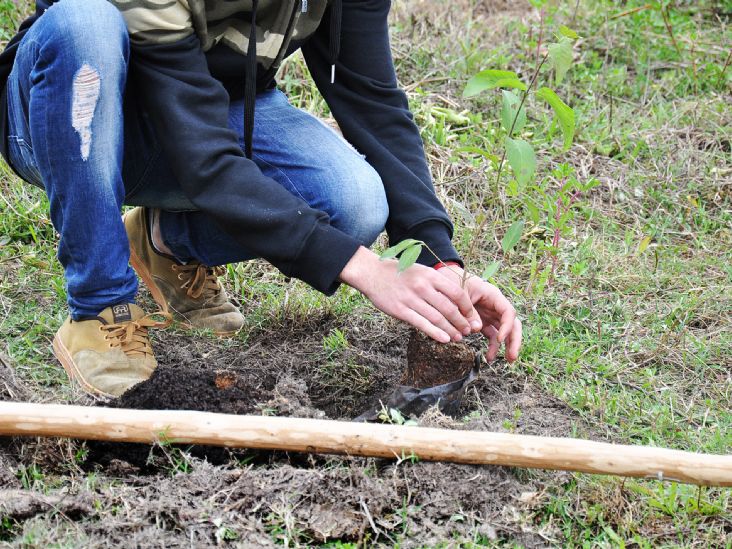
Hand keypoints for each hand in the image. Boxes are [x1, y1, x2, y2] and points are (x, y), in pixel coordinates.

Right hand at [339, 247, 481, 342]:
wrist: (373, 273)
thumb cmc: (399, 273)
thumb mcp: (421, 271)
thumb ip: (437, 284)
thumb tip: (455, 300)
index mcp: (430, 275)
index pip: (456, 293)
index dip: (467, 307)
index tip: (472, 316)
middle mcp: (422, 287)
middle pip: (449, 308)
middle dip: (461, 322)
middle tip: (468, 331)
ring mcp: (411, 299)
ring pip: (437, 319)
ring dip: (450, 330)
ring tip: (458, 338)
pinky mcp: (400, 310)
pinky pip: (422, 324)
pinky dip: (435, 333)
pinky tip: (444, 339)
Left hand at [436, 265, 521, 361]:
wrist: (450, 280)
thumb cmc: (456, 283)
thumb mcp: (461, 295)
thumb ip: (468, 311)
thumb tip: (476, 329)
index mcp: (493, 295)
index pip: (508, 311)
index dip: (507, 326)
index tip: (500, 339)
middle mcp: (496, 306)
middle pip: (513, 323)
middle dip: (514, 340)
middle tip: (512, 356)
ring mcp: (492, 315)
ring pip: (506, 332)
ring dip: (508, 346)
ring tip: (508, 360)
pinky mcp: (485, 322)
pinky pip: (493, 336)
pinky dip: (493, 347)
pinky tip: (489, 357)